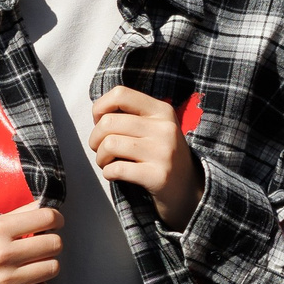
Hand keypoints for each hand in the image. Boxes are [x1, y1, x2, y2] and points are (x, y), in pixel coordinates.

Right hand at [0, 204, 63, 283]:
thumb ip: (24, 212)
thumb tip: (52, 208)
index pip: (47, 217)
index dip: (56, 219)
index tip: (54, 223)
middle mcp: (2, 255)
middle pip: (55, 244)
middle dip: (51, 243)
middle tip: (40, 246)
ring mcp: (5, 280)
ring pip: (53, 268)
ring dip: (46, 266)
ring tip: (30, 264)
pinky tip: (25, 283)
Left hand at [89, 86, 202, 229]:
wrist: (188, 189)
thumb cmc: (161, 156)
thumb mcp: (154, 128)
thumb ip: (131, 116)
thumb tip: (98, 114)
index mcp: (162, 110)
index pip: (121, 94)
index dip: (100, 107)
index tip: (100, 122)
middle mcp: (165, 128)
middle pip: (109, 122)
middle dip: (95, 139)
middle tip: (101, 149)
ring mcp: (163, 152)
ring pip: (110, 144)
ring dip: (101, 157)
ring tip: (108, 163)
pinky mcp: (159, 176)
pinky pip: (116, 169)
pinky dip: (108, 173)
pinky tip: (115, 175)